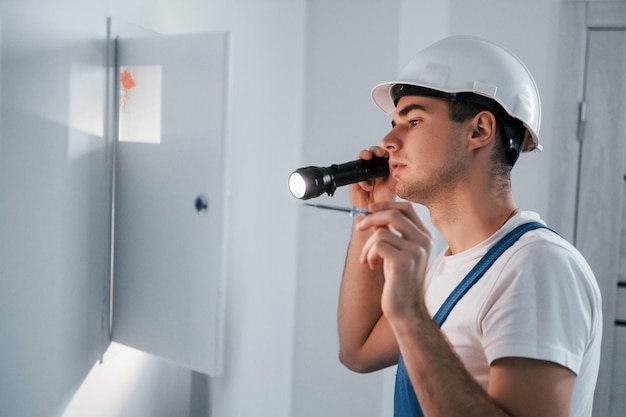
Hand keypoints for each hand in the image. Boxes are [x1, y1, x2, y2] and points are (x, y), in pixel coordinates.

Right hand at [348, 147, 396, 208]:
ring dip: (364, 154)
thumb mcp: (393, 185)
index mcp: (384, 167)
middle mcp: (373, 168)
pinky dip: (363, 180)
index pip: (384, 154)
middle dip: (375, 150)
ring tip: (369, 157)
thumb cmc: (384, 200)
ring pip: (361, 158)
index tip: (389, 152)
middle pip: (372, 152)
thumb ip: (394, 173)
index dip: (386, 150)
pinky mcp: (355, 181)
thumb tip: (396, 160)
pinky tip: (368, 187)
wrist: (374, 213)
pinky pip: (356, 175)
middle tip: (380, 153)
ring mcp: (363, 173)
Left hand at [356, 201, 432, 320]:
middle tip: (359, 227)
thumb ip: (390, 234)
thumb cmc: (400, 282)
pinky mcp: (404, 261)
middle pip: (394, 213)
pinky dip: (369, 254)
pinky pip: (378, 245)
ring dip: (368, 245)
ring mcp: (416, 250)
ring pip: (382, 231)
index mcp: (425, 237)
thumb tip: (373, 217)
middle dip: (371, 218)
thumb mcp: (396, 253)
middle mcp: (424, 241)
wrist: (407, 310)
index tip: (369, 210)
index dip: (386, 205)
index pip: (407, 208)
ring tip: (368, 259)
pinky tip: (372, 266)